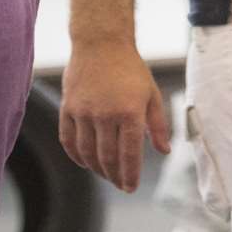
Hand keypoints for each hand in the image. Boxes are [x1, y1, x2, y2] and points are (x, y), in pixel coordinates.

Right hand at [58, 43, 171, 192]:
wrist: (101, 43)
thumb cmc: (131, 69)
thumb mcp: (151, 94)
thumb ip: (159, 125)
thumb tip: (164, 151)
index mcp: (130, 111)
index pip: (129, 153)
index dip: (130, 174)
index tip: (131, 187)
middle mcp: (105, 114)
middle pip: (107, 157)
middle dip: (114, 176)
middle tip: (120, 184)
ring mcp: (83, 112)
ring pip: (87, 153)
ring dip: (96, 168)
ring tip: (106, 174)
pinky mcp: (67, 108)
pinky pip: (68, 141)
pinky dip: (76, 156)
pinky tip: (85, 162)